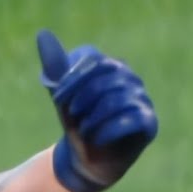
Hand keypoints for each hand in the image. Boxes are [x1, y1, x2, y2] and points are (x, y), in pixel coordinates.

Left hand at [36, 29, 157, 191]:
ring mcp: (142, 99)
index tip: (57, 99)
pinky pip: (132, 118)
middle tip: (72, 115)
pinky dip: (109, 129)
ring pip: (117, 98)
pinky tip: (96, 138)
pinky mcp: (150, 122)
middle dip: (82, 96)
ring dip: (94, 116)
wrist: (87, 158)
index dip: (73, 79)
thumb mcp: (62, 94)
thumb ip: (55, 65)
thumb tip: (43, 33)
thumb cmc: (77, 121)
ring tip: (84, 129)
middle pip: (106, 76)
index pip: (94, 60)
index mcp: (110, 66)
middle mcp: (130, 78)